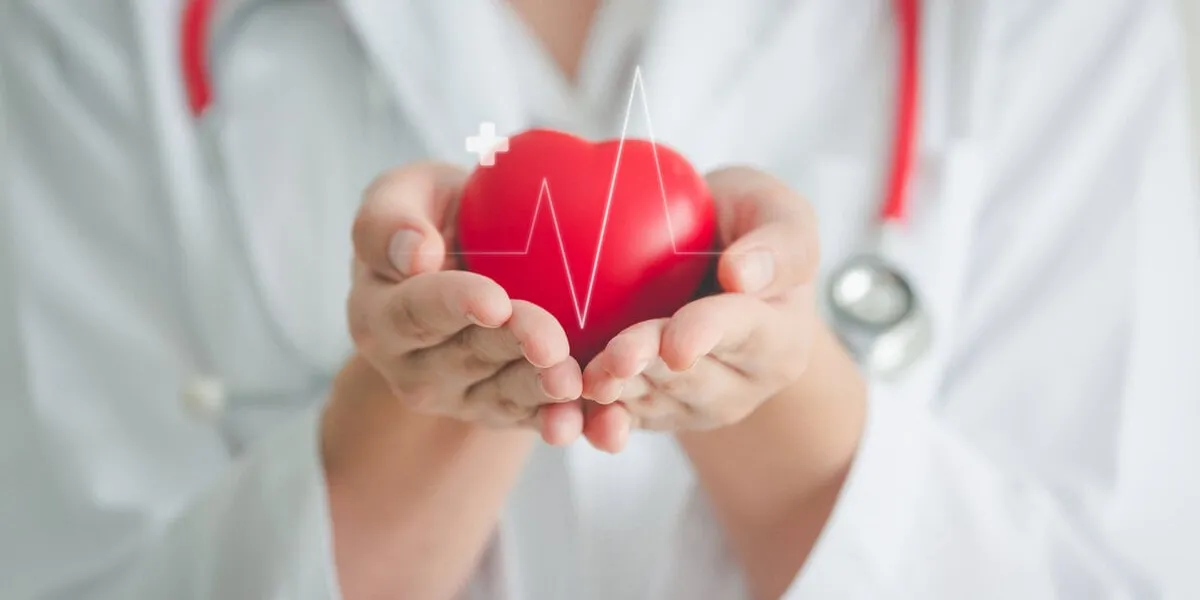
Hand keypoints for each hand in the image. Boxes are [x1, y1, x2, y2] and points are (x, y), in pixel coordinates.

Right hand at [345, 162, 585, 444]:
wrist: (472, 256)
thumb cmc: (436, 216)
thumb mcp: (403, 195)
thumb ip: (389, 220)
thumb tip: (414, 255)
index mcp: (381, 316)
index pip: (415, 312)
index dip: (455, 306)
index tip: (494, 300)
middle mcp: (415, 368)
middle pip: (468, 356)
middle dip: (514, 349)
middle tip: (551, 342)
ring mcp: (463, 396)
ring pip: (507, 396)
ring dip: (542, 394)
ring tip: (573, 383)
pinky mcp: (509, 411)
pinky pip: (542, 419)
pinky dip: (575, 421)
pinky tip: (606, 423)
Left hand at [580, 167, 819, 445]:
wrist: (709, 257)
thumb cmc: (747, 225)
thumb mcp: (778, 211)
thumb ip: (779, 242)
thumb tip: (743, 274)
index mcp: (780, 337)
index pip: (744, 332)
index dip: (707, 335)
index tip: (677, 344)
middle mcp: (742, 383)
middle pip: (689, 375)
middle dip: (647, 366)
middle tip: (613, 361)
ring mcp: (696, 405)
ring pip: (651, 400)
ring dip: (616, 393)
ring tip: (582, 384)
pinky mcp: (653, 411)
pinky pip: (622, 419)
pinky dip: (593, 421)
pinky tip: (565, 422)